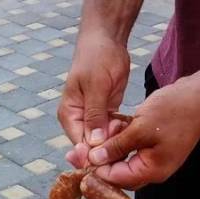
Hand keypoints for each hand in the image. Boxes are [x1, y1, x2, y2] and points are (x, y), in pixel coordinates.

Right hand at [57, 30, 131, 166]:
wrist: (106, 41)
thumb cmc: (96, 59)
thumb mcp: (96, 86)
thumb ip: (94, 115)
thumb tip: (93, 143)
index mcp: (68, 115)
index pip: (78, 145)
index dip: (94, 155)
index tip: (111, 157)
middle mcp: (78, 120)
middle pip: (91, 147)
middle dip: (107, 148)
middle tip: (124, 142)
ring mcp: (92, 119)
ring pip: (103, 141)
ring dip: (116, 141)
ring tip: (127, 130)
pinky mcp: (106, 114)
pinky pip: (113, 131)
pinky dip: (121, 132)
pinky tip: (130, 128)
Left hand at [86, 76, 199, 188]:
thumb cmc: (175, 110)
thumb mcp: (139, 128)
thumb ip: (116, 146)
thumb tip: (93, 160)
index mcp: (152, 170)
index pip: (115, 179)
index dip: (94, 169)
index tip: (76, 156)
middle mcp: (153, 169)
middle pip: (117, 172)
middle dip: (100, 157)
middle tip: (81, 145)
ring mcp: (155, 158)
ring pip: (123, 158)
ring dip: (110, 145)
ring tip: (105, 127)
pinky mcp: (155, 146)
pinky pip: (132, 147)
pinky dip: (122, 137)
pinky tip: (116, 121)